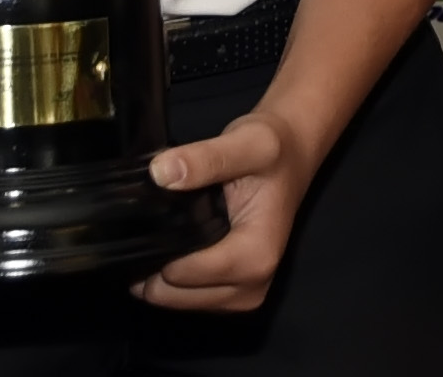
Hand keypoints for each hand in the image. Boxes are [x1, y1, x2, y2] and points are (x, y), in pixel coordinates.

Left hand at [135, 112, 318, 312]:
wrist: (295, 154)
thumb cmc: (275, 148)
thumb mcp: (247, 142)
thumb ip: (206, 158)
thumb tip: (160, 173)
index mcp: (256, 256)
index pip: (182, 274)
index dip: (156, 247)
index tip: (148, 215)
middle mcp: (253, 285)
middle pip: (173, 295)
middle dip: (154, 262)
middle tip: (155, 220)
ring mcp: (244, 295)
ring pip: (174, 300)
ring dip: (161, 271)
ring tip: (169, 229)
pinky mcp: (235, 295)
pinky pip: (186, 297)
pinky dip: (174, 277)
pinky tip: (178, 243)